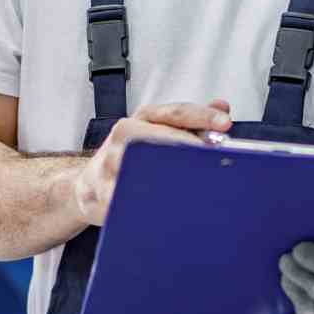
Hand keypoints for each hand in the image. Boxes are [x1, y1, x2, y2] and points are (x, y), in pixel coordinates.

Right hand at [70, 99, 230, 225]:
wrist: (88, 186)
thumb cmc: (130, 157)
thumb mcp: (158, 131)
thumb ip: (191, 121)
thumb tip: (222, 105)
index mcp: (141, 120)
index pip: (175, 113)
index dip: (202, 116)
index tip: (225, 123)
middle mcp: (124, 137)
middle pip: (158, 136)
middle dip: (188, 145)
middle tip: (214, 155)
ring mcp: (110, 165)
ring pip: (140, 166)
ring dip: (168, 175)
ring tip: (196, 182)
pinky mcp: (102, 195)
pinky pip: (126, 198)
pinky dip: (147, 204)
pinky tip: (169, 208)